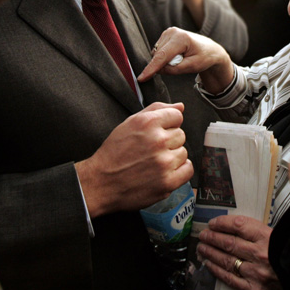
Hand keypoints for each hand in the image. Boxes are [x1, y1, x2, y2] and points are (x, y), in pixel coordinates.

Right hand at [75, 102, 193, 216]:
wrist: (101, 183)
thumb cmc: (114, 153)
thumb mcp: (130, 123)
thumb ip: (156, 110)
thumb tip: (181, 106)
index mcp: (148, 123)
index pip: (177, 116)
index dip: (168, 125)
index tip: (158, 133)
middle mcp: (158, 140)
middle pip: (181, 135)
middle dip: (168, 142)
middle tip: (151, 150)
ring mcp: (164, 162)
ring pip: (184, 152)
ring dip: (172, 157)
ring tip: (154, 162)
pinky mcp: (168, 182)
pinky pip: (188, 170)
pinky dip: (179, 171)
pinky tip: (164, 172)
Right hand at [137, 27, 233, 92]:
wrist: (209, 49)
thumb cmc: (204, 57)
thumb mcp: (192, 66)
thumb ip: (175, 69)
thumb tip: (158, 70)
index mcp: (181, 38)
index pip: (162, 56)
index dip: (151, 68)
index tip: (142, 78)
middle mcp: (172, 32)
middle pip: (158, 56)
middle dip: (165, 65)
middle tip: (182, 64)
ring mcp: (168, 32)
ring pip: (157, 54)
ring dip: (166, 61)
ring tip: (181, 59)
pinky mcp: (165, 35)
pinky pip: (159, 52)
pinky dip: (166, 57)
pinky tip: (177, 56)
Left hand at [197, 216, 282, 289]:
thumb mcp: (280, 239)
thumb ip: (260, 233)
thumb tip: (234, 227)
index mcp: (269, 238)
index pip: (239, 225)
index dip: (222, 223)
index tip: (213, 223)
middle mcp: (261, 254)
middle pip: (229, 242)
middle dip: (212, 237)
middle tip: (204, 234)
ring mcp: (256, 273)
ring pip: (226, 259)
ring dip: (210, 252)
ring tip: (202, 247)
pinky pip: (229, 278)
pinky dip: (216, 269)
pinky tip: (209, 264)